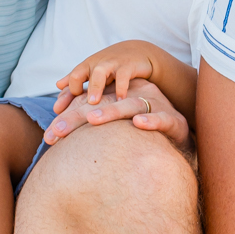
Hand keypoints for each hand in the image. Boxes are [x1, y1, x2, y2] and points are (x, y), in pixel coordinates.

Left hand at [45, 72, 190, 151]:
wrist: (185, 133)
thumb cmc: (146, 133)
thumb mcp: (120, 128)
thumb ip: (95, 127)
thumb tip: (62, 137)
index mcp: (120, 97)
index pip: (90, 102)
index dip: (69, 115)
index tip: (49, 134)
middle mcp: (135, 96)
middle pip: (103, 101)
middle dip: (79, 114)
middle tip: (57, 129)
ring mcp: (155, 105)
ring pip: (130, 105)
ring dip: (111, 111)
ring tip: (93, 119)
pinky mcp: (174, 119)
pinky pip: (161, 118)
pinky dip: (150, 121)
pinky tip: (137, 125)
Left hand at [51, 40, 158, 113]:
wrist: (140, 51)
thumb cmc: (113, 65)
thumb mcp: (94, 70)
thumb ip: (77, 79)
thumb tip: (58, 85)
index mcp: (87, 66)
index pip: (71, 78)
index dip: (67, 94)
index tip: (63, 111)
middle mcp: (96, 64)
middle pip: (79, 73)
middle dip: (75, 88)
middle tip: (70, 106)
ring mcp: (111, 63)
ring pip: (99, 73)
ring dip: (95, 87)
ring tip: (94, 102)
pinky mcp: (128, 65)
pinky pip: (123, 76)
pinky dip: (121, 89)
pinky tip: (120, 101)